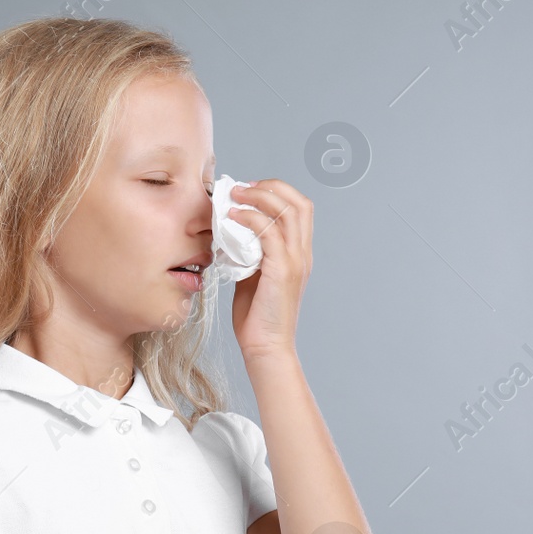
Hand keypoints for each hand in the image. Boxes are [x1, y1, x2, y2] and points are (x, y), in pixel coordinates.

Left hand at [226, 178, 311, 360]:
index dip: (277, 191)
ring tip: (235, 196)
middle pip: (299, 203)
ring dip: (259, 197)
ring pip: (287, 212)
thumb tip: (230, 232)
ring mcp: (295, 262)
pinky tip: (233, 217)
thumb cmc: (257, 316)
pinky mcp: (282, 271)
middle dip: (270, 187)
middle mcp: (302, 254)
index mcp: (299, 253)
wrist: (265, 346)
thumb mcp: (253, 275)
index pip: (300, 208)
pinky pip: (270, 232)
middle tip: (242, 188)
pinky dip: (251, 218)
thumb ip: (250, 253)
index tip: (249, 191)